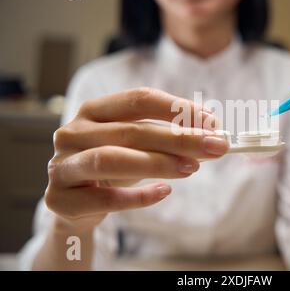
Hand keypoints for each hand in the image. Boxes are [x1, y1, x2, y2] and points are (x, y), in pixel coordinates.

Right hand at [45, 88, 228, 230]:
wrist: (75, 203)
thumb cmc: (112, 166)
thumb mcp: (135, 145)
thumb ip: (166, 135)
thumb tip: (211, 130)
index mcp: (93, 110)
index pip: (138, 99)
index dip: (177, 108)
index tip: (212, 122)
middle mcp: (73, 132)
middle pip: (131, 130)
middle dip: (179, 138)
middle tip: (215, 146)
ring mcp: (63, 165)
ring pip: (111, 159)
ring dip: (158, 163)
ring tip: (193, 167)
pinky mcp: (61, 199)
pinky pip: (103, 199)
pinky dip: (137, 197)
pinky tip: (164, 192)